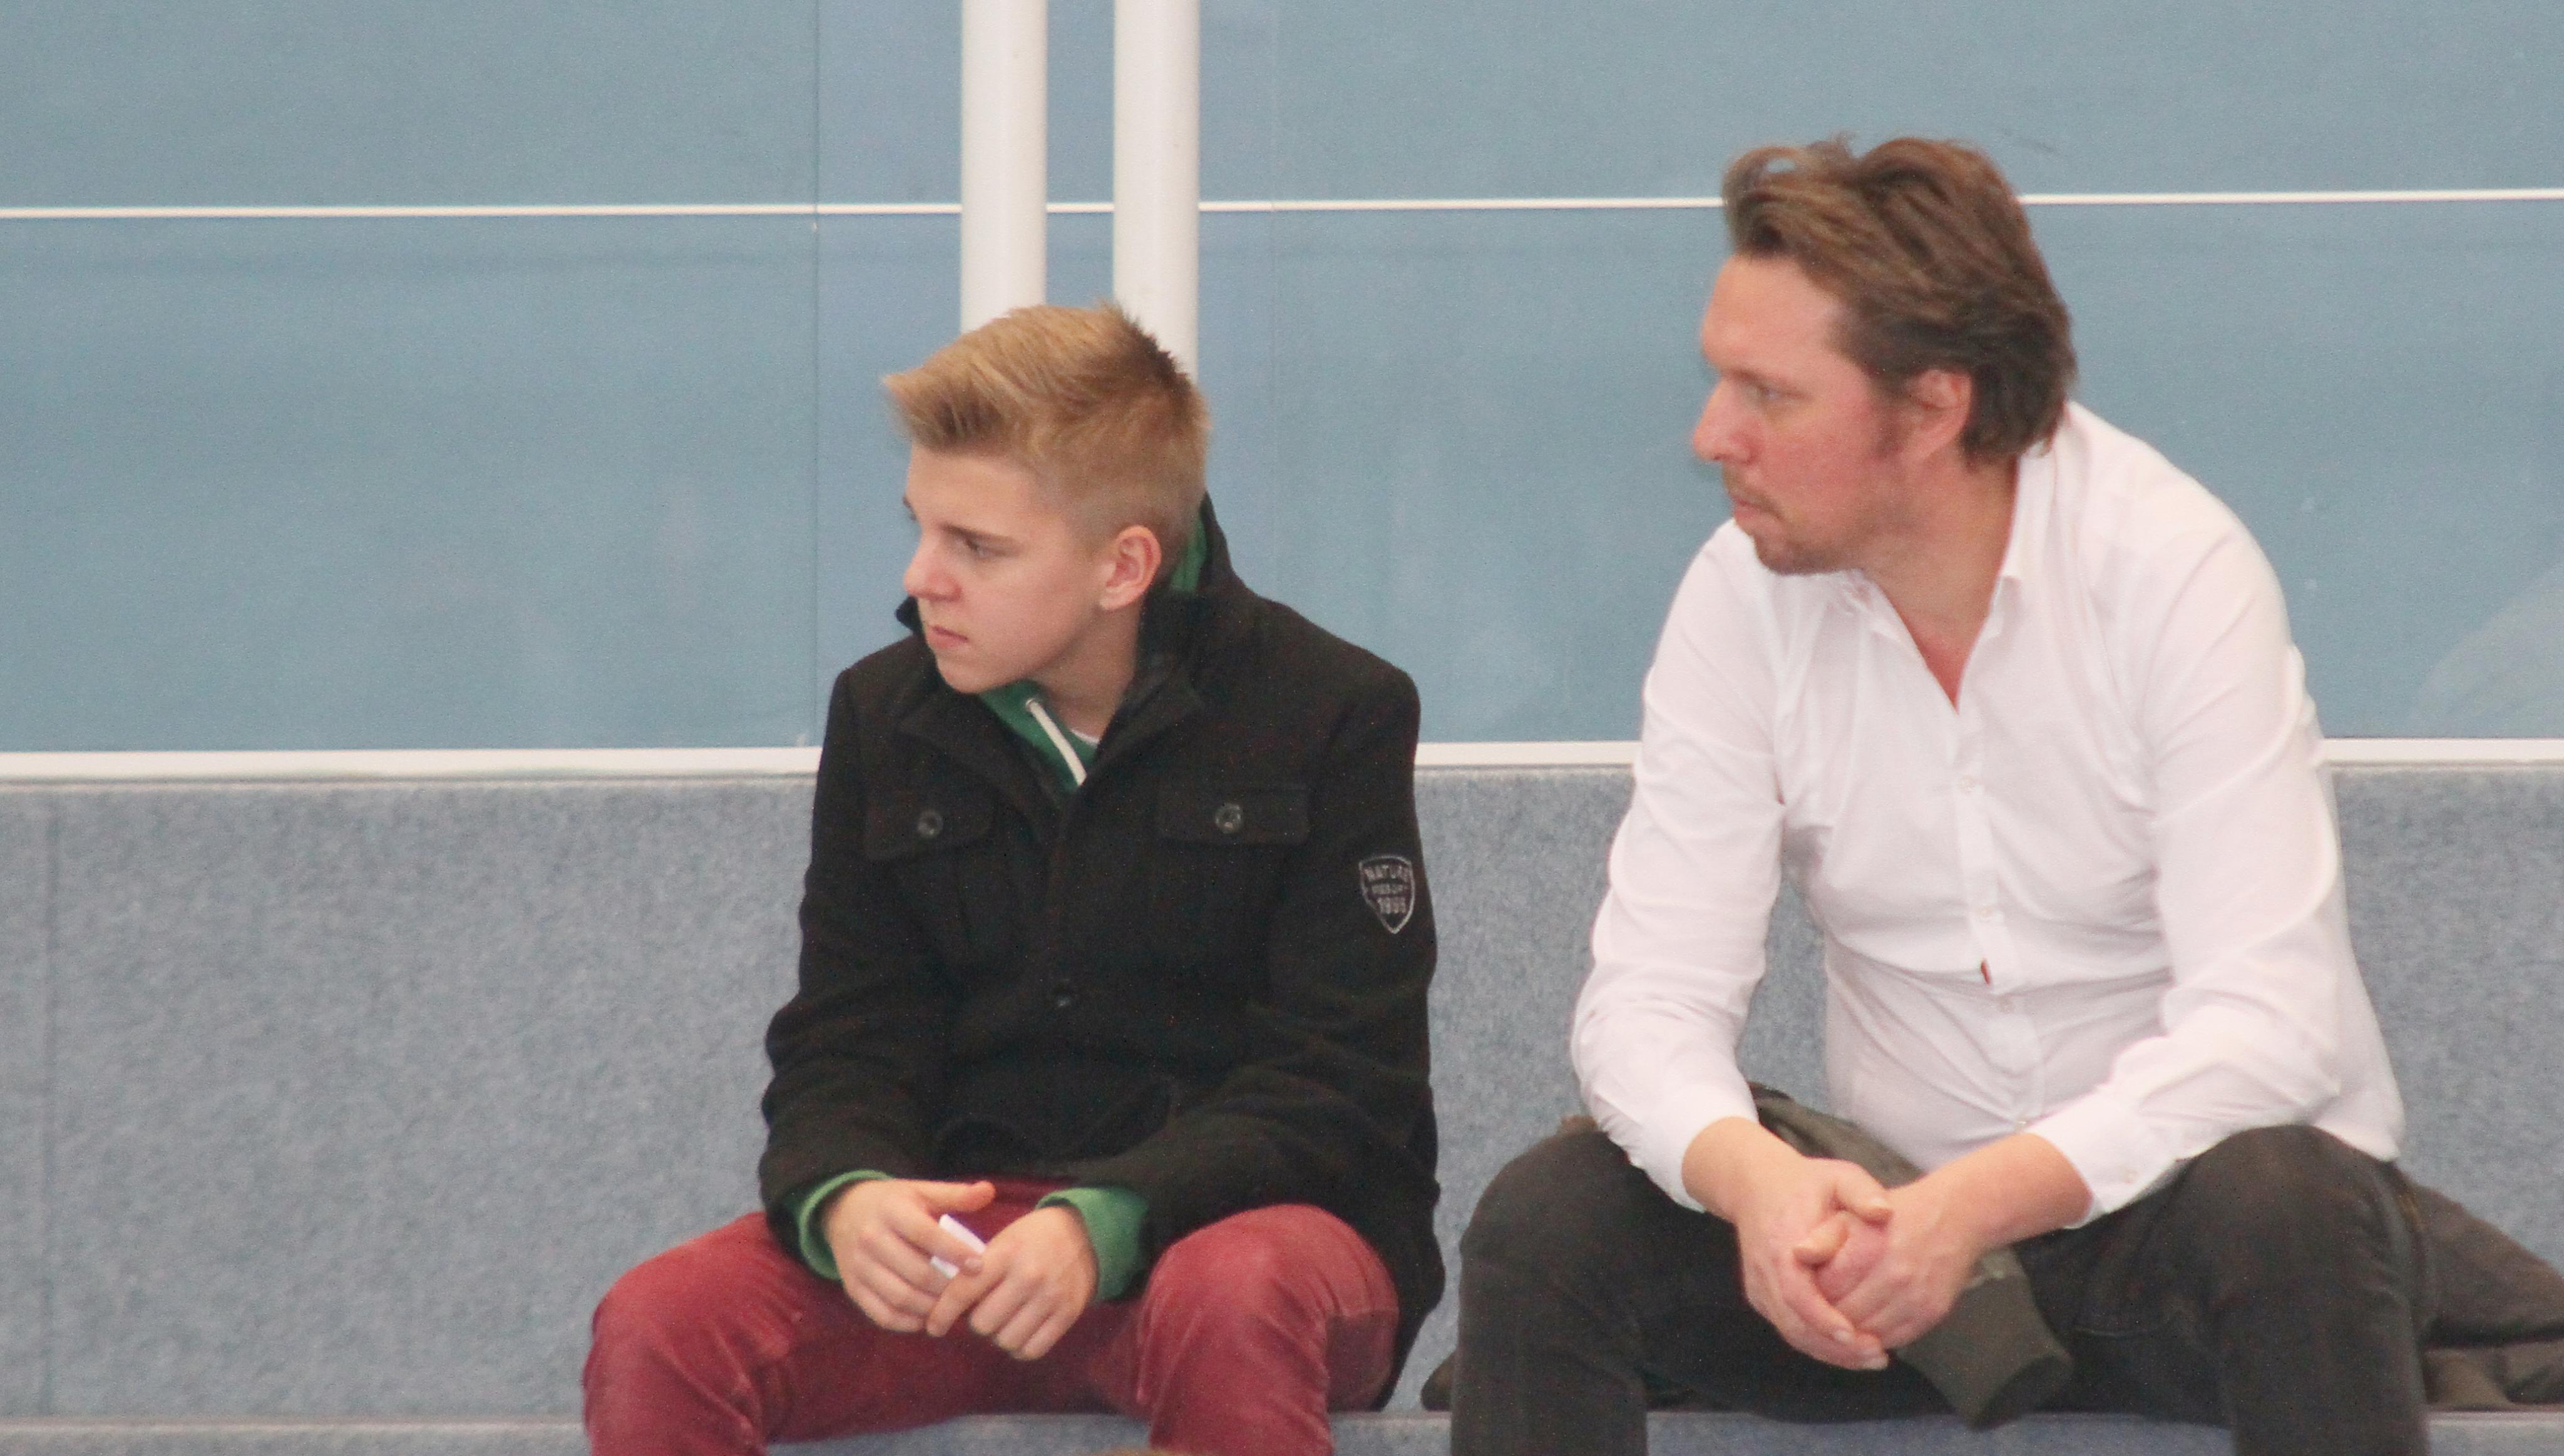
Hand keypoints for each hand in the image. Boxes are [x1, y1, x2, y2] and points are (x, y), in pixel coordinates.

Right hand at [820, 1177, 993, 1332]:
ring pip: (900, 1297)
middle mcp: (871, 1239)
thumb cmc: (894, 1204)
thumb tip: (988, 1191)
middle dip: (947, 1287)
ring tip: (952, 1307)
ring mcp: (859, 1266)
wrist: (843, 1211)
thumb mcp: (921, 1192)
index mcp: (892, 1211)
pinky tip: (927, 1317)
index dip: (955, 1252)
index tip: (979, 1266)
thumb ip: (955, 1194)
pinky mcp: (853, 1288)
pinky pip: (882, 1314)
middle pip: (916, 1272)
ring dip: (931, 1308)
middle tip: (970, 1293)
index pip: (926, 1235)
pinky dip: (908, 1322)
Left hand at [925, 1204, 1097, 1359]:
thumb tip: (947, 1308)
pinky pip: (1032, 1350)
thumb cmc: (1033, 1238)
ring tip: (1004, 1320)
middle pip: (983, 1324)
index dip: (942, 1313)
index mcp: (1006, 1254)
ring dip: (999, 1335)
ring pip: (1005, 1340)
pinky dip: (1020, 1347)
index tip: (933, 1326)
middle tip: (983, 1311)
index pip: (963, 1291)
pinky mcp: (1068, 1315)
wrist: (1086, 1234)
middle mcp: (1028, 1276)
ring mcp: (1051, 1297)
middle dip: (977, 1321)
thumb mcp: (1003, 1241)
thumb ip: (978, 1270)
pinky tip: (1020, 1332)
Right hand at [1686, 1121, 1892, 1370]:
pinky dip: (1818, 1344)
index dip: (1823, 1318)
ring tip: (1870, 1357)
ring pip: (1791, 1333)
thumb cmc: (1806, 1183)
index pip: (1797, 1293)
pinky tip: (1850, 1349)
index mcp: (1782, 1244)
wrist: (1756, 1186)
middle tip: (1876, 1355)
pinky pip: (1789, 1329)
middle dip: (1834, 1347)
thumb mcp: (1839, 1177)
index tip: (1855, 1334)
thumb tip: (1885, 1212)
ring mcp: (1760, 1287)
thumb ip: (1862, 1192)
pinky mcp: (1762, 1297)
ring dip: (1829, 1352)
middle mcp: (1766, 1271)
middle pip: (1794, 1324)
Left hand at [1815, 1133, 2091, 1350]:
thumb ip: (1823, 1235)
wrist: (1953, 1217)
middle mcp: (1894, 1275)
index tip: (1805, 1292)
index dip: (1809, 1295)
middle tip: (1816, 1313)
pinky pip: (1893, 1339)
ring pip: (1868, 1334)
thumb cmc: (1894, 1215)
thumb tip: (1797, 1253)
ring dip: (1849, 1334)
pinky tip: (1864, 1327)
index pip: (1825, 1290)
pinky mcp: (1931, 1313)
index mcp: (1868, 1248)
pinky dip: (1875, 1338)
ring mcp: (1915, 1297)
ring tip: (1837, 1321)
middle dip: (1825, 1318)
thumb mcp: (1852, 1211)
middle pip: (1844, 1316)